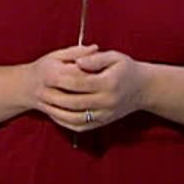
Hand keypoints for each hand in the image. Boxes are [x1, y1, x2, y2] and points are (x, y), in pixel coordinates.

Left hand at [33, 48, 149, 131]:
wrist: (144, 89)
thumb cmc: (126, 69)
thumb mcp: (114, 57)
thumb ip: (95, 58)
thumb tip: (77, 61)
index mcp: (109, 83)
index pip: (79, 82)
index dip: (61, 78)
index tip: (46, 74)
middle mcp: (108, 101)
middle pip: (74, 101)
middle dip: (54, 97)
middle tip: (39, 91)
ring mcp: (105, 114)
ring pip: (75, 117)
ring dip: (57, 112)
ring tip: (43, 103)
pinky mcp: (103, 122)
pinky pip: (80, 126)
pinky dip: (65, 122)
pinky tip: (55, 113)